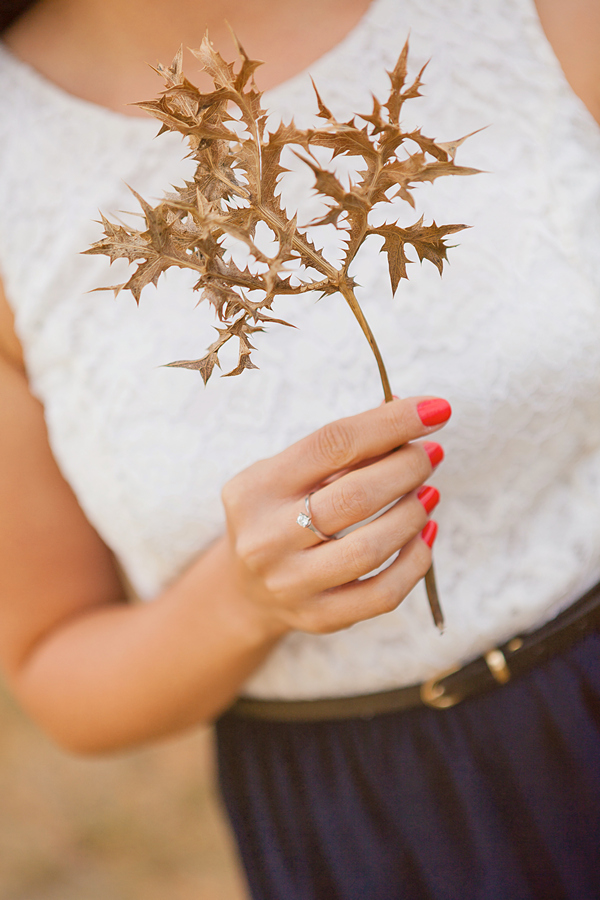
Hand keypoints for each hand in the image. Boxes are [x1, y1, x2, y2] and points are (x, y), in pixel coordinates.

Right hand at [221, 397, 449, 635]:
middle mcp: (266, 537)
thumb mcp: (291, 473)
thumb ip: (343, 446)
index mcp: (256, 488)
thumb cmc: (280, 513)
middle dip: (408, 468)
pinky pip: (383, 594)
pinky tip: (425, 534)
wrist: (245, 589)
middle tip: (432, 453)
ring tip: (429, 492)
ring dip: (413, 513)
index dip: (390, 423)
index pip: (332, 444)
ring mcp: (290, 583)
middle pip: (355, 497)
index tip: (436, 409)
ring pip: (371, 548)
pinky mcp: (318, 616)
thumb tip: (410, 411)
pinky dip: (415, 561)